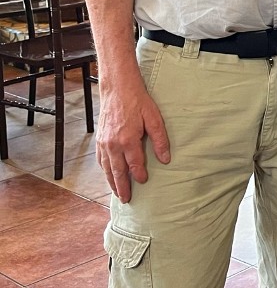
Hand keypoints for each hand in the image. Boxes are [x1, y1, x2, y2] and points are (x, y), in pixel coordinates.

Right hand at [96, 79, 169, 202]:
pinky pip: (100, 159)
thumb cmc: (138, 101)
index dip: (139, 175)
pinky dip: (104, 170)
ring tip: (117, 192)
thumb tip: (166, 159)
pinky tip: (108, 174)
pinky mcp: (99, 138)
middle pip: (117, 171)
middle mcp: (113, 144)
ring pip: (107, 168)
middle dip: (122, 186)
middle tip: (126, 199)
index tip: (144, 181)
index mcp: (128, 140)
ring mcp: (104, 142)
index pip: (135, 164)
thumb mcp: (154, 118)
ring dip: (111, 181)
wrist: (118, 88)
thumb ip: (160, 140)